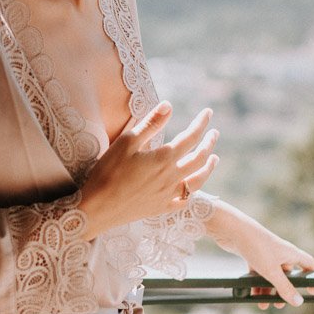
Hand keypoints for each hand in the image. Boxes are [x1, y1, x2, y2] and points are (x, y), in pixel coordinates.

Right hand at [77, 101, 218, 237]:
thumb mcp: (126, 142)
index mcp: (164, 158)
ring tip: (214, 159)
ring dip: (208, 168)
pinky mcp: (160, 208)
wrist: (98, 208)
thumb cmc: (108, 172)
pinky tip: (192, 188)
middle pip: (199, 159)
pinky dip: (192, 193)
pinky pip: (183, 201)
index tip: (208, 112)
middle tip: (214, 133)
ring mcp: (168, 195)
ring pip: (197, 181)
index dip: (201, 123)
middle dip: (209, 143)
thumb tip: (169, 105)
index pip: (191, 137)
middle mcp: (171, 177)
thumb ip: (150, 123)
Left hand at [211, 204, 313, 306]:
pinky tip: (251, 294)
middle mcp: (280, 253)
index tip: (312, 290)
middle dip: (284, 290)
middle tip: (280, 304)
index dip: (312, 276)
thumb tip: (298, 301)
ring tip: (263, 304)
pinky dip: (256, 284)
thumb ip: (285, 288)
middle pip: (287, 274)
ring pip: (271, 276)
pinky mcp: (253, 256)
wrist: (232, 230)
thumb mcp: (272, 271)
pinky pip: (258, 274)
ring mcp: (266, 255)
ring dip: (268, 290)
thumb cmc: (256, 246)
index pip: (308, 264)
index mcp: (290, 253)